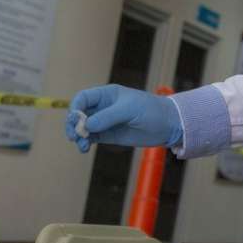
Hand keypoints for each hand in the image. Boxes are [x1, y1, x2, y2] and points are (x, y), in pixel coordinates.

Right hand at [65, 86, 180, 152]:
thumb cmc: (151, 111)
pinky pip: (91, 137)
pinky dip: (85, 142)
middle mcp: (103, 107)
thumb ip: (107, 117)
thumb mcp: (129, 110)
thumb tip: (86, 126)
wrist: (168, 125)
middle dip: (73, 124)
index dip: (75, 108)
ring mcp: (105, 122)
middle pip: (79, 113)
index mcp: (107, 94)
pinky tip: (85, 148)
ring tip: (82, 146)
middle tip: (74, 136)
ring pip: (83, 127)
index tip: (75, 120)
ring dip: (78, 136)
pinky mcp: (109, 135)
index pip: (83, 98)